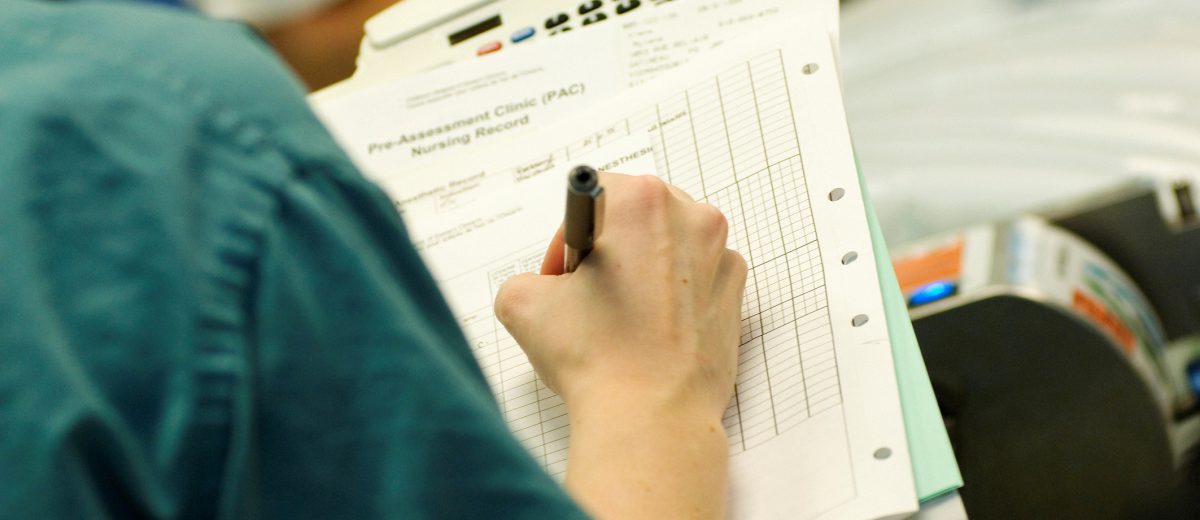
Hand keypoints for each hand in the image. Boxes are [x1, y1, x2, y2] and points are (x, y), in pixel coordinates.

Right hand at [494, 173, 746, 519]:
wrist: (651, 416)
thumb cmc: (598, 357)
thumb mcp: (522, 303)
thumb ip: (527, 276)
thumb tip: (542, 287)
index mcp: (641, 201)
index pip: (592, 194)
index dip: (567, 238)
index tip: (565, 272)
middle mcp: (691, 217)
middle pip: (637, 216)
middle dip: (609, 249)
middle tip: (588, 295)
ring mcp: (720, 256)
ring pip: (669, 246)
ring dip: (642, 271)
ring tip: (620, 318)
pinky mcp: (735, 293)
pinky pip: (697, 278)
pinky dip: (674, 296)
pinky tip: (651, 331)